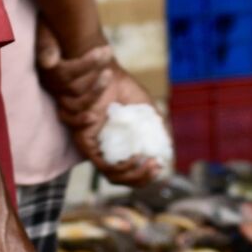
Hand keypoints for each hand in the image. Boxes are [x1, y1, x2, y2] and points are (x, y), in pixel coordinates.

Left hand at [42, 45, 166, 185]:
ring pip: (112, 176)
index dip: (145, 175)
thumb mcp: (146, 113)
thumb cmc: (124, 90)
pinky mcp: (86, 142)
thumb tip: (165, 152)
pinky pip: (102, 164)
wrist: (106, 73)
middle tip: (156, 168)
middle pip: (121, 179)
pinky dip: (120, 166)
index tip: (160, 166)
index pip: (130, 172)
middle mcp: (105, 150)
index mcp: (119, 146)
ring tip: (148, 164)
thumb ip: (155, 131)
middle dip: (141, 179)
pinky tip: (134, 157)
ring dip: (133, 175)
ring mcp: (94, 148)